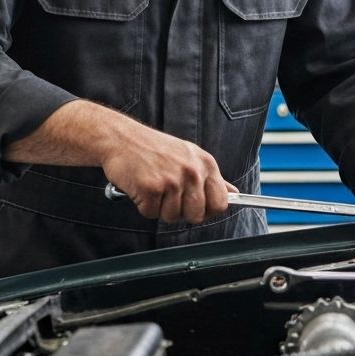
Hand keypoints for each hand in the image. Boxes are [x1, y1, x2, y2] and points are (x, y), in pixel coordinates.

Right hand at [101, 130, 235, 224]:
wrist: (121, 138)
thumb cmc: (154, 148)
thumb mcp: (190, 156)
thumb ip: (212, 178)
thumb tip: (233, 194)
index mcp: (205, 164)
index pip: (221, 203)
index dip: (208, 211)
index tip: (196, 206)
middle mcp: (192, 171)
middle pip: (196, 215)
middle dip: (181, 211)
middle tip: (168, 193)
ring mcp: (172, 180)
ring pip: (172, 217)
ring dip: (159, 208)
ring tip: (153, 185)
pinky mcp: (151, 188)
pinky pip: (150, 214)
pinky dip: (143, 205)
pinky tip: (141, 186)